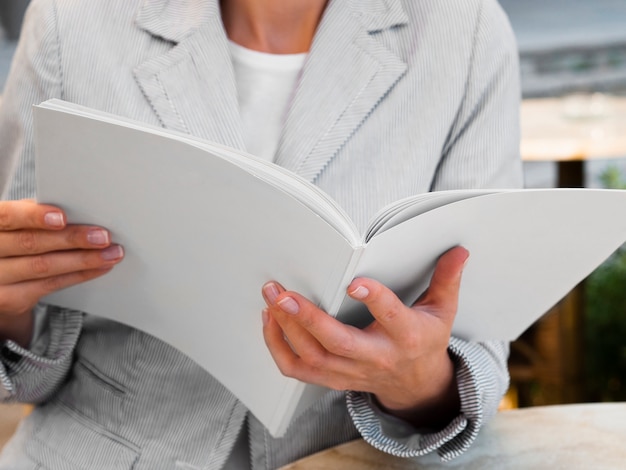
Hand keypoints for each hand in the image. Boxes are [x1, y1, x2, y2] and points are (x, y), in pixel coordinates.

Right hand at [0, 200, 123, 346]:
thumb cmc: (14, 240)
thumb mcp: (18, 225)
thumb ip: (37, 215)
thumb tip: (80, 210)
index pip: (7, 216)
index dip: (33, 216)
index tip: (62, 217)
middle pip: (31, 243)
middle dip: (71, 239)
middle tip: (103, 236)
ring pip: (44, 267)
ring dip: (84, 260)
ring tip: (111, 253)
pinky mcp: (10, 299)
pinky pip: (50, 285)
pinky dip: (79, 275)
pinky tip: (99, 268)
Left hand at [261, 246, 468, 428]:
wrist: (415, 384)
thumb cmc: (425, 341)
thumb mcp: (442, 311)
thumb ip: (447, 280)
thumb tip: (459, 250)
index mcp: (406, 336)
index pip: (391, 317)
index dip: (374, 300)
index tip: (354, 282)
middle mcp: (376, 357)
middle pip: (336, 342)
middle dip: (306, 318)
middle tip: (281, 292)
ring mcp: (351, 373)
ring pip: (312, 358)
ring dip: (285, 329)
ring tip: (271, 299)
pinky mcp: (333, 379)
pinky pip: (299, 370)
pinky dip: (278, 348)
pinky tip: (271, 321)